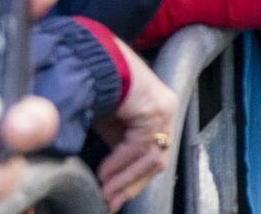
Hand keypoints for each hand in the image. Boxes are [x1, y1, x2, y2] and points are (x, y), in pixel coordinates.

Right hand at [93, 43, 178, 212]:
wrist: (93, 60)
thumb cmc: (99, 89)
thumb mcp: (111, 126)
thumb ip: (119, 147)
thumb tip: (111, 179)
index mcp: (160, 115)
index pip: (155, 157)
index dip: (134, 181)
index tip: (114, 200)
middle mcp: (167, 111)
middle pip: (157, 161)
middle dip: (130, 185)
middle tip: (109, 202)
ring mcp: (164, 109)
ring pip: (151, 157)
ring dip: (124, 179)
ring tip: (104, 191)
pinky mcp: (156, 108)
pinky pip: (139, 145)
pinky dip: (120, 162)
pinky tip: (103, 172)